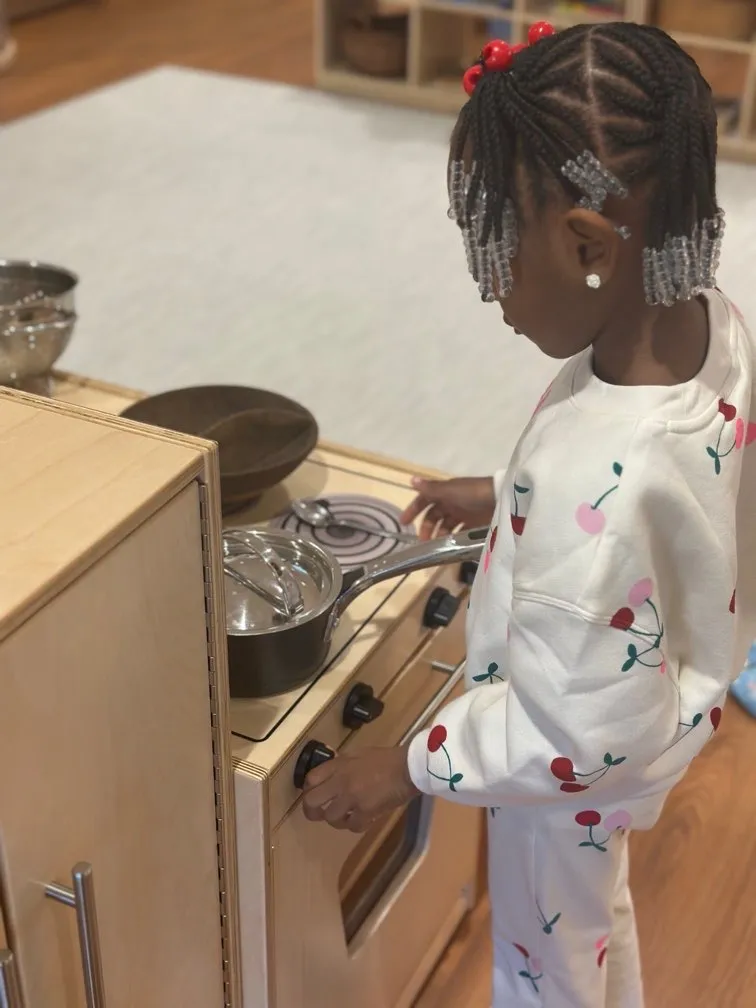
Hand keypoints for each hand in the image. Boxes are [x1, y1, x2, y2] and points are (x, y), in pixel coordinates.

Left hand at [302, 747, 419, 832]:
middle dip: (312, 811)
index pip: (310, 779)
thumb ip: (343, 765)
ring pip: (331, 817)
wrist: (408, 767)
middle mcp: (341, 781)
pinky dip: (356, 825)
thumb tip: (333, 775)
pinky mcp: (365, 811)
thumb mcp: (359, 755)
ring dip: (337, 820)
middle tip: (319, 814)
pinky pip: (352, 826)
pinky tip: (363, 820)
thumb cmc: (387, 759)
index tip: (313, 796)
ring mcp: (352, 797)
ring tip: (347, 817)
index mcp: (339, 765)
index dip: (308, 791)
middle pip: (312, 801)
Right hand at [400, 476, 495, 539]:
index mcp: (445, 492)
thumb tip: (411, 480)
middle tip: (423, 542)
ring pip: (446, 526)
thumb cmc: (473, 494)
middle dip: (426, 528)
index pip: (424, 499)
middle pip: (434, 516)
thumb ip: (431, 490)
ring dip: (439, 535)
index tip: (403, 523)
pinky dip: (454, 540)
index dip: (413, 509)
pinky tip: (450, 548)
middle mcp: (452, 501)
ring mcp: (464, 513)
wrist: (502, 499)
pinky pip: (459, 533)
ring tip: (437, 548)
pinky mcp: (474, 523)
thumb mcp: (450, 492)